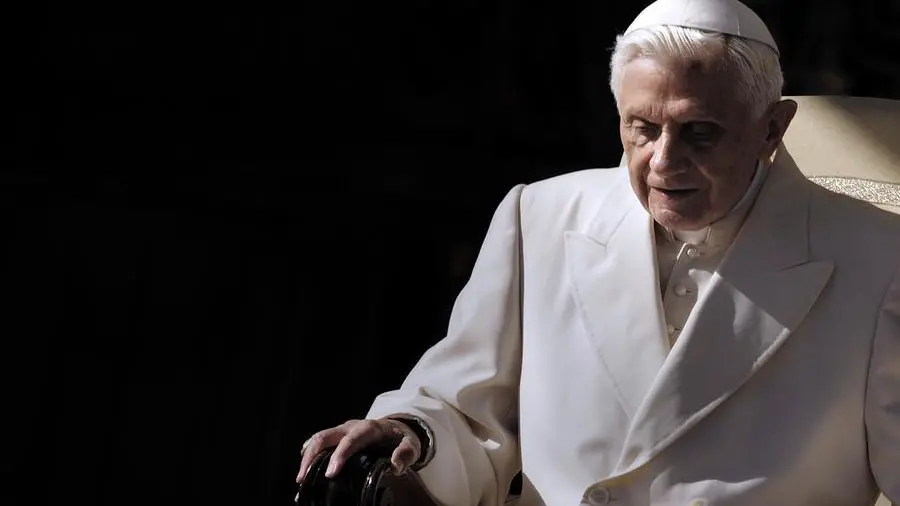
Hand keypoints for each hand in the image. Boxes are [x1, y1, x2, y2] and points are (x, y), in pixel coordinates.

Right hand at [296, 418, 421, 482]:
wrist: (396, 426)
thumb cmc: (401, 437)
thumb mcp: (411, 444)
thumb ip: (406, 453)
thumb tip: (396, 465)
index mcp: (369, 428)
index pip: (351, 440)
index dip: (339, 455)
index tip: (330, 473)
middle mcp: (351, 426)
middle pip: (326, 436)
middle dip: (312, 455)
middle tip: (304, 477)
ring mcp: (342, 430)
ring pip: (318, 438)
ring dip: (307, 456)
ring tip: (301, 478)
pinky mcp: (337, 436)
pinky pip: (319, 442)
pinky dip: (309, 455)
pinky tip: (305, 471)